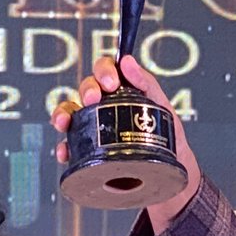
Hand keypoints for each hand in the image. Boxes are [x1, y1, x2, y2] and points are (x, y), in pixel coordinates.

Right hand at [50, 54, 202, 226]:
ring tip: (66, 123)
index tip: (111, 83)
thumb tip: (127, 62)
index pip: (105, 70)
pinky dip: (63, 147)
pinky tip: (66, 153)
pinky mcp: (87, 151)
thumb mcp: (162, 107)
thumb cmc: (167, 136)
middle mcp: (104, 106)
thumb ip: (146, 83)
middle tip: (93, 99)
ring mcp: (93, 127)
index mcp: (121, 91)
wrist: (171, 173)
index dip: (104, 70)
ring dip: (63, 114)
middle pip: (86, 88)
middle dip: (86, 90)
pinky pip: (69, 146)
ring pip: (69, 113)